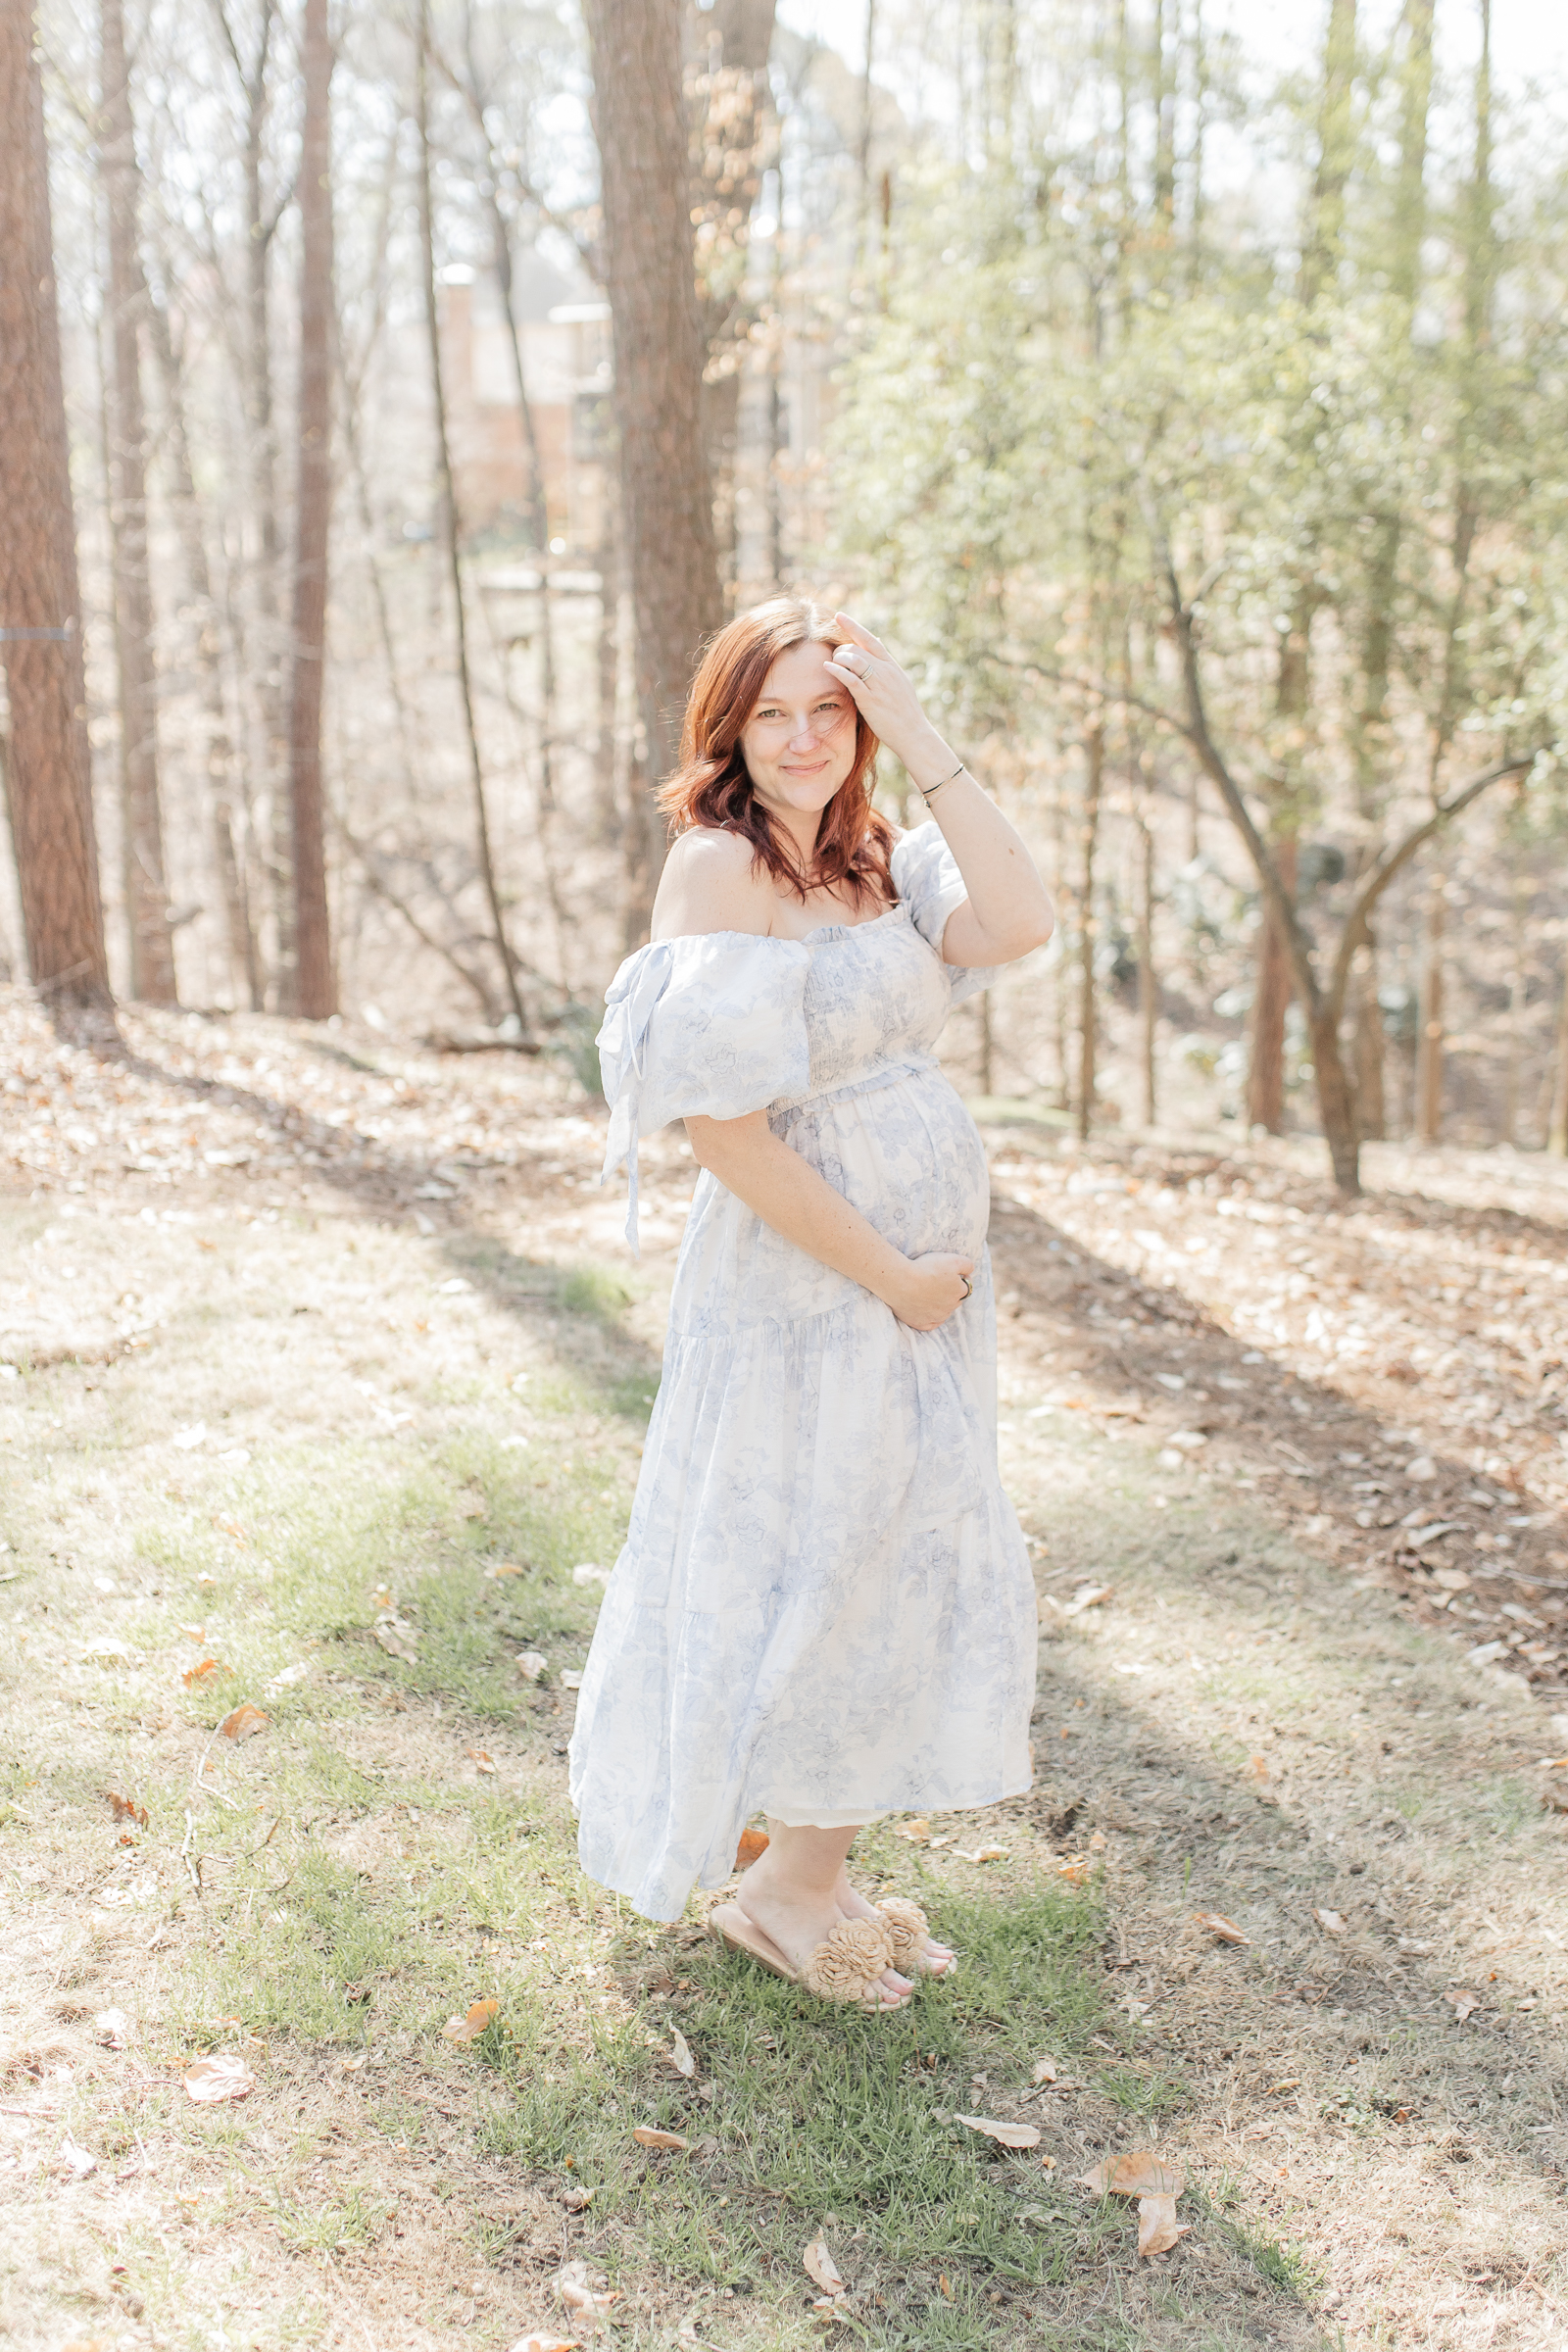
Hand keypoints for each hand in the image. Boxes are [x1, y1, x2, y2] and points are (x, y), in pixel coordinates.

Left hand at [824, 612, 942, 772]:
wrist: (913, 733)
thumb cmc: (903, 711)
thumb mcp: (899, 682)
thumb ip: (885, 664)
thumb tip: (876, 641)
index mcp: (891, 666)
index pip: (870, 639)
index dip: (853, 626)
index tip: (838, 616)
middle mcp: (885, 671)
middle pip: (857, 648)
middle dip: (840, 650)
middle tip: (834, 659)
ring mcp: (878, 685)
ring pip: (853, 660)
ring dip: (838, 659)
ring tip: (831, 665)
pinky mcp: (870, 700)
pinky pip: (851, 679)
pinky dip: (837, 671)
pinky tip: (827, 668)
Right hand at [885, 1252, 976, 1331]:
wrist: (900, 1281)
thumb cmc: (926, 1268)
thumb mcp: (952, 1259)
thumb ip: (967, 1265)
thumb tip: (970, 1272)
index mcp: (959, 1292)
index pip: (965, 1287)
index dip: (958, 1279)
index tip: (949, 1273)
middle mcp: (950, 1307)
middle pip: (955, 1301)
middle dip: (950, 1293)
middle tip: (936, 1282)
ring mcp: (935, 1317)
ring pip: (943, 1312)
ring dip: (939, 1304)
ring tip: (927, 1293)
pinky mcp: (921, 1323)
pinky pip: (930, 1324)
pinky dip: (930, 1318)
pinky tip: (926, 1311)